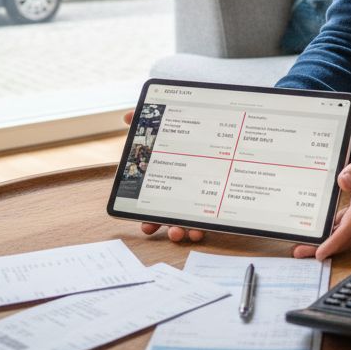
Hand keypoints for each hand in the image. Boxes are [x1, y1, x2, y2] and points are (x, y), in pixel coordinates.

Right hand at [124, 109, 206, 244]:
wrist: (223, 130)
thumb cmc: (190, 131)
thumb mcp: (165, 126)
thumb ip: (145, 120)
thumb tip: (127, 117)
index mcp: (165, 182)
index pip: (153, 205)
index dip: (147, 218)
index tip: (146, 226)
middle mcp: (180, 195)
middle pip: (170, 218)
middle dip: (167, 228)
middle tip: (169, 231)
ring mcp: (197, 200)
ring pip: (188, 223)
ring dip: (183, 232)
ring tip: (183, 232)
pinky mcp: (215, 202)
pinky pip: (209, 220)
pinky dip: (204, 227)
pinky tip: (201, 228)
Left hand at [292, 137, 350, 259]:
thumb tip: (343, 182)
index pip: (348, 229)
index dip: (332, 243)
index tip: (318, 254)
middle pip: (345, 237)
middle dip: (323, 247)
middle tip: (301, 252)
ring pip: (347, 234)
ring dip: (328, 241)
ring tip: (307, 244)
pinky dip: (337, 232)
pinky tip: (325, 228)